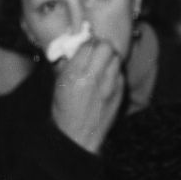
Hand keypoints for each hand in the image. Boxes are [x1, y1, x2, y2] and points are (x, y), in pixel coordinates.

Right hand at [49, 38, 124, 153]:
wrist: (78, 136)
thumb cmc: (65, 111)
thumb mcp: (60, 84)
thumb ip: (69, 63)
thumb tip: (77, 46)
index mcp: (75, 74)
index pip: (88, 45)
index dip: (87, 43)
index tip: (86, 46)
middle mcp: (94, 77)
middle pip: (106, 47)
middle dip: (101, 47)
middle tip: (96, 52)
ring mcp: (109, 85)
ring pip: (116, 57)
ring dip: (109, 58)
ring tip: (102, 64)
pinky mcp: (119, 93)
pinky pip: (120, 73)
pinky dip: (114, 72)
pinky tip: (107, 78)